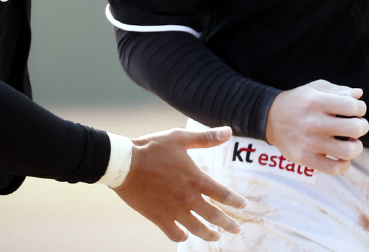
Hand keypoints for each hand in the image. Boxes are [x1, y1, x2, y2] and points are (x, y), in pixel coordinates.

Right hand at [112, 126, 246, 242]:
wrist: (125, 164)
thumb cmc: (152, 148)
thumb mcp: (180, 138)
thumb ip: (205, 138)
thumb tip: (228, 131)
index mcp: (195, 179)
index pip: (222, 194)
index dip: (235, 201)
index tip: (243, 206)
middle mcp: (188, 198)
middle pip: (214, 216)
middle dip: (228, 224)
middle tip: (236, 230)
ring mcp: (174, 210)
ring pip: (197, 229)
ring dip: (208, 235)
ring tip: (216, 238)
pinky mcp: (159, 218)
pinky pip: (174, 233)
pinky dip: (182, 237)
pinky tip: (185, 236)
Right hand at [264, 79, 368, 175]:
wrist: (270, 118)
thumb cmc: (298, 102)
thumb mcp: (315, 88)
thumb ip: (338, 90)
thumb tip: (359, 94)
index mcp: (316, 102)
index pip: (352, 107)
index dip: (361, 108)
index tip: (357, 111)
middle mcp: (313, 122)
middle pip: (355, 129)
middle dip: (362, 126)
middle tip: (357, 126)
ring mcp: (309, 143)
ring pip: (348, 151)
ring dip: (356, 147)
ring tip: (351, 142)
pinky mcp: (305, 158)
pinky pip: (334, 169)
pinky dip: (344, 164)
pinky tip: (342, 156)